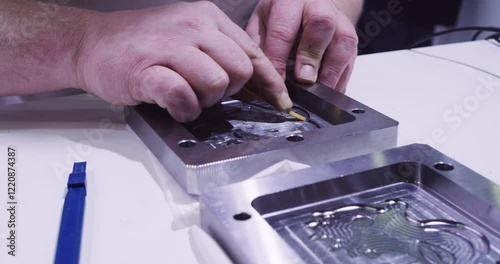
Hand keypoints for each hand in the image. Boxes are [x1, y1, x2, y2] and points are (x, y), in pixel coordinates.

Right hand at [76, 1, 291, 121]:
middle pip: (240, 70)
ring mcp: (169, 46)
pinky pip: (183, 95)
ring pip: (216, 82)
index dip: (270, 82)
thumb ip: (220, 53)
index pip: (252, 52)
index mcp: (207, 17)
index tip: (280, 102)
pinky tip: (174, 105)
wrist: (92, 43)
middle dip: (229, 91)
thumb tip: (256, 85)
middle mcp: (192, 26)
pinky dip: (184, 108)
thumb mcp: (188, 36)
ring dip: (205, 100)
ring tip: (185, 96)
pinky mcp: (147, 69)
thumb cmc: (142, 45)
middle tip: (206, 92)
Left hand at [246, 0, 358, 91]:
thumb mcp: (262, 24)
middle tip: (304, 79)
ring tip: (319, 91)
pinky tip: (330, 91)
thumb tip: (260, 78)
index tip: (275, 82)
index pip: (283, 29)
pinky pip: (352, 57)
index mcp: (289, 1)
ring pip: (344, 40)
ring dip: (332, 70)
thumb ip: (260, 47)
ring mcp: (339, 20)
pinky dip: (341, 77)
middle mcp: (318, 5)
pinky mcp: (351, 37)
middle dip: (312, 55)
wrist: (307, 5)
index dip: (278, 58)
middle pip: (321, 24)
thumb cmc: (280, 18)